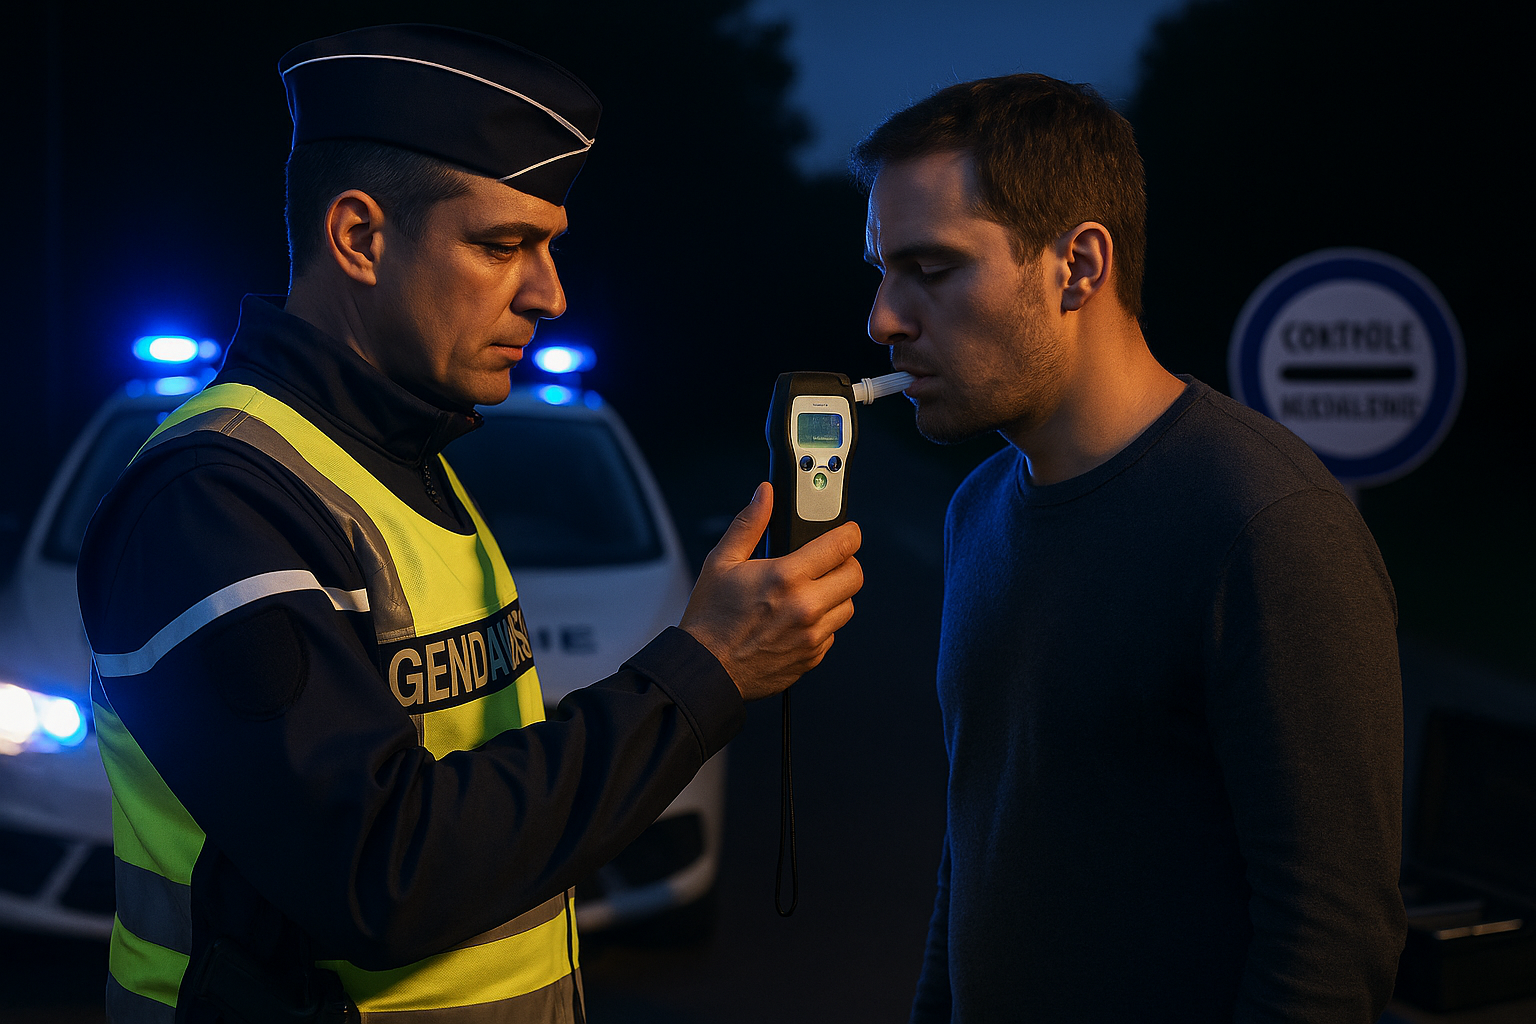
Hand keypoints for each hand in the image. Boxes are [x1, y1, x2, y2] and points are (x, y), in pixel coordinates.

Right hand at [679, 483, 862, 700]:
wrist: (706, 669)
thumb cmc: (710, 618)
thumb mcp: (722, 562)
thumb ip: (749, 524)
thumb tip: (765, 495)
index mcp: (785, 577)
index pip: (842, 546)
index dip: (849, 533)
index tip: (847, 532)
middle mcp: (805, 606)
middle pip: (855, 576)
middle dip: (846, 563)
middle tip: (829, 562)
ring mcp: (812, 635)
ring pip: (848, 606)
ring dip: (836, 595)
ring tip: (809, 592)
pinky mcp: (812, 657)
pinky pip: (832, 634)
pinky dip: (822, 624)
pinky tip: (797, 619)